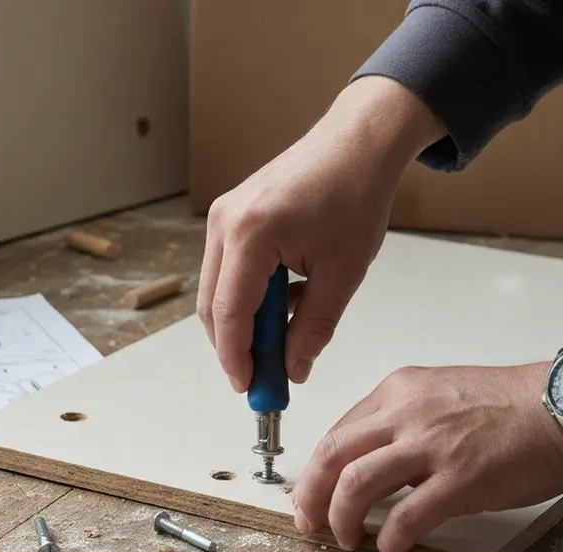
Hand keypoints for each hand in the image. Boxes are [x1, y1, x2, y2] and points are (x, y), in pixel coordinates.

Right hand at [197, 77, 445, 392]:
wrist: (358, 142)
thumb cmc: (355, 195)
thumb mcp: (343, 274)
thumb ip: (314, 328)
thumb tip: (293, 370)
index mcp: (250, 235)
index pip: (230, 314)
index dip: (237, 358)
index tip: (250, 389)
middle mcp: (224, 224)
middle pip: (213, 307)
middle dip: (236, 347)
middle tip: (263, 378)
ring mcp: (222, 218)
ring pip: (218, 291)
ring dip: (245, 322)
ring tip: (284, 340)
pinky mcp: (230, 216)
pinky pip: (228, 271)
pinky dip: (250, 297)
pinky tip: (286, 303)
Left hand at [291, 363, 562, 551]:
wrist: (560, 407)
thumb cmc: (507, 407)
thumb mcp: (437, 396)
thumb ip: (398, 423)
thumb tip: (369, 464)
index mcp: (396, 393)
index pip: (337, 433)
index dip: (315, 472)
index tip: (309, 495)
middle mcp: (404, 414)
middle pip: (333, 457)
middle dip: (311, 496)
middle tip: (309, 523)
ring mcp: (431, 446)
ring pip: (356, 484)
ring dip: (342, 519)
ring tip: (347, 540)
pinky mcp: (460, 479)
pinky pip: (406, 517)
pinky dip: (390, 541)